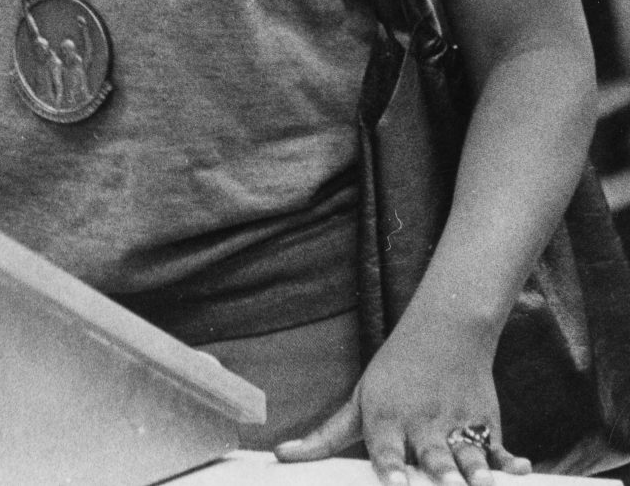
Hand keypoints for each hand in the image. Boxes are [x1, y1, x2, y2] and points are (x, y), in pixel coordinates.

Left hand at [275, 324, 530, 484]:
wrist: (442, 333)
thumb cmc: (392, 376)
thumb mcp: (358, 400)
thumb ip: (325, 436)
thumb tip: (281, 457)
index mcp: (387, 417)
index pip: (386, 446)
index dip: (390, 465)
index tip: (392, 481)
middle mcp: (422, 423)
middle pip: (430, 453)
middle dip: (437, 471)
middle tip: (445, 484)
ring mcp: (456, 424)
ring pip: (468, 452)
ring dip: (475, 469)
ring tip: (477, 483)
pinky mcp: (485, 424)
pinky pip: (500, 447)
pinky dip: (512, 460)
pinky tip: (522, 469)